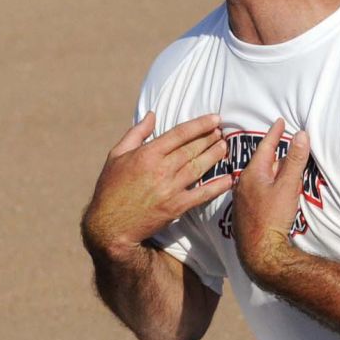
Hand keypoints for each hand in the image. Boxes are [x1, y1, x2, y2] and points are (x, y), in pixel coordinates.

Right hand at [81, 112, 232, 258]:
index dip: (200, 124)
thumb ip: (136, 133)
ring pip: (199, 167)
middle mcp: (161, 169)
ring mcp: (170, 189)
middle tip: (222, 131)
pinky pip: (202, 195)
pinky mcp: (176, 207)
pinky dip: (217, 187)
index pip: (180, 134)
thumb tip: (152, 115)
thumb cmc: (110, 188)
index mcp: (147, 154)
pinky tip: (229, 179)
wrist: (109, 225)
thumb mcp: (116, 155)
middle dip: (210, 138)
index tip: (215, 119)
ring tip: (225, 147)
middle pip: (192, 149)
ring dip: (215, 155)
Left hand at [229, 120, 311, 287]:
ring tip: (281, 162)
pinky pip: (257, 189)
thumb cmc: (273, 217)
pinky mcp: (246, 212)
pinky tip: (273, 189)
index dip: (274, 133)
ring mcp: (243, 198)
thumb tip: (301, 134)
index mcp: (252, 173)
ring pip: (259, 176)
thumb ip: (295, 160)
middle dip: (273, 151)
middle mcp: (243, 183)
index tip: (280, 121)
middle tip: (282, 140)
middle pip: (261, 162)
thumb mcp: (288, 185)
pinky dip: (267, 183)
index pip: (265, 147)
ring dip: (270, 168)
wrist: (260, 251)